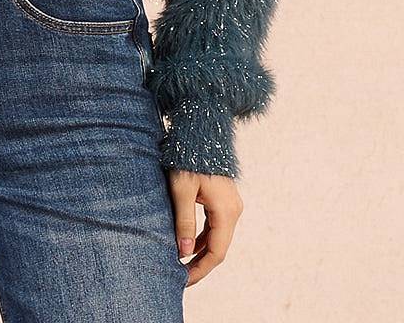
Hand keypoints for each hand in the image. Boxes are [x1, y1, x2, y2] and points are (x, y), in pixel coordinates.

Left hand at [167, 169, 242, 285]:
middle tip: (179, 276)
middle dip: (200, 263)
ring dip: (201, 250)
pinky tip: (188, 242)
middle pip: (219, 247)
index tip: (182, 280)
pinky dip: (203, 236)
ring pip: (217, 237)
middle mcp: (233, 210)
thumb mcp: (182, 190)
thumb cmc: (189, 158)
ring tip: (181, 262)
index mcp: (226, 211)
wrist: (201, 132)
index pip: (216, 253)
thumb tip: (184, 253)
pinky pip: (215, 225)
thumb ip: (184, 222)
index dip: (200, 270)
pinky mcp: (224, 198)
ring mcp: (231, 204)